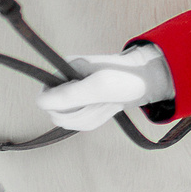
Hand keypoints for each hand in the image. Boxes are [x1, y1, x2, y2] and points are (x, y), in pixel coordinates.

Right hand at [37, 43, 173, 129]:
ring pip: (71, 120)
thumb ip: (69, 95)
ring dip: (93, 117)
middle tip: (104, 102)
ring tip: (111, 104)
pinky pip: (82, 121)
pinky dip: (97, 119)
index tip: (87, 100)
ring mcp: (76, 92)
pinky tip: (111, 108)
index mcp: (64, 70)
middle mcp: (67, 81)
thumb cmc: (128, 77)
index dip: (65, 108)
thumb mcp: (99, 86)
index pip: (45, 100)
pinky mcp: (87, 102)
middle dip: (83, 114)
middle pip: (58, 114)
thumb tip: (40, 102)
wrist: (150, 79)